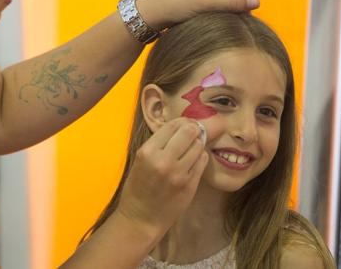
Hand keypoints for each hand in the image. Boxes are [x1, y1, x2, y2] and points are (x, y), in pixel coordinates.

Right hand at [115, 118, 208, 238]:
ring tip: (192, 148)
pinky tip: (193, 161)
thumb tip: (181, 126)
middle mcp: (163, 161)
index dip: (182, 122)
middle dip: (194, 130)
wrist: (141, 218)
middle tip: (193, 133)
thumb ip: (159, 144)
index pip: (172, 125)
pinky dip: (200, 157)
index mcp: (147, 152)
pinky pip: (202, 161)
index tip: (185, 124)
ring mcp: (178, 174)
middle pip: (189, 132)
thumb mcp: (141, 160)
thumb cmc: (138, 188)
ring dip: (198, 144)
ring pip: (199, 146)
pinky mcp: (190, 185)